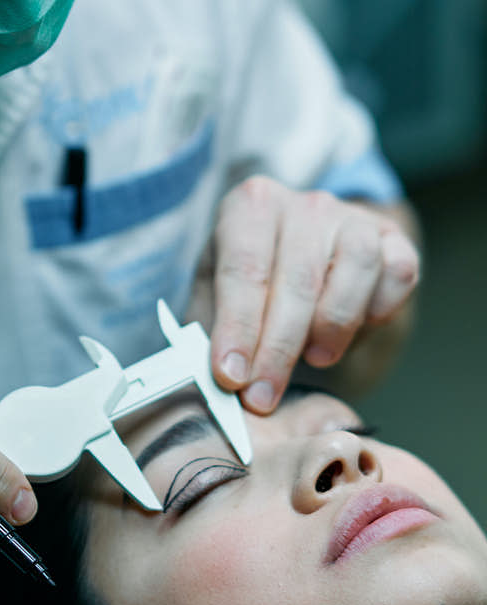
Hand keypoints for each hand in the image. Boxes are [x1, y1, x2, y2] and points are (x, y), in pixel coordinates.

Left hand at [208, 176, 419, 413]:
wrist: (295, 254)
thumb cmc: (247, 282)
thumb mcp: (213, 297)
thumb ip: (209, 333)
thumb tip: (214, 381)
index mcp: (249, 208)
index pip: (243, 270)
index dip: (237, 329)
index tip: (231, 376)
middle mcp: (302, 204)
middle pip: (296, 279)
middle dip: (278, 349)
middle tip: (263, 396)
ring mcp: (351, 217)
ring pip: (354, 269)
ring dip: (334, 326)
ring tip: (314, 358)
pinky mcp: (391, 238)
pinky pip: (398, 274)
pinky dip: (379, 310)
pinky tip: (354, 331)